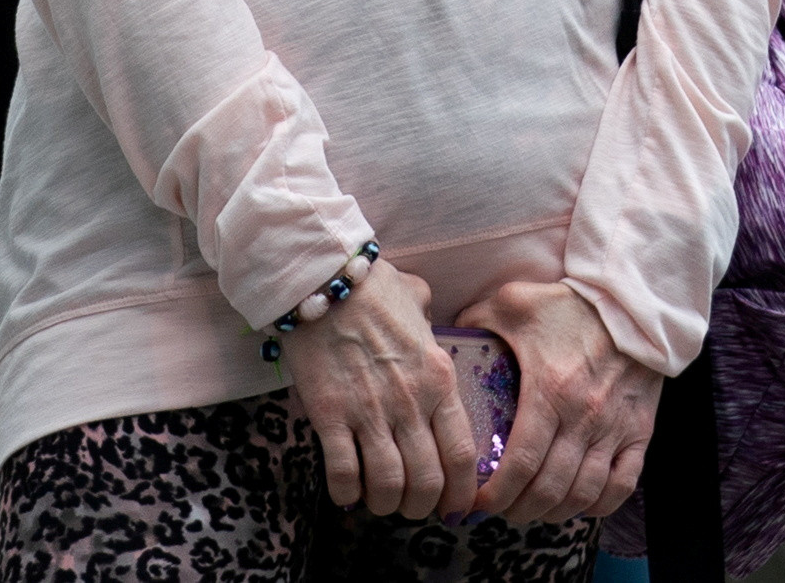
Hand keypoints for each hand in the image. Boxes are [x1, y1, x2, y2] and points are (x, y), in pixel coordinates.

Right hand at [282, 258, 482, 523]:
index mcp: (439, 377)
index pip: (463, 454)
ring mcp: (370, 410)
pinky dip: (347, 493)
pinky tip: (346, 492)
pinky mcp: (330, 414)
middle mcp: (411, 401)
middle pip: (427, 480)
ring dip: (385, 504)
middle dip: (422, 507)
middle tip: (412, 508)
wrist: (321, 276)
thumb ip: (429, 318)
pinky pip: (343, 473)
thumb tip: (427, 314)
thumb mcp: (417, 300)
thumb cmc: (371, 285)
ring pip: (388, 485)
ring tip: (379, 502)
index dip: (461, 493)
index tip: (455, 508)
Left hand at [459, 280, 657, 528]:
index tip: (477, 501)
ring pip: (583, 494)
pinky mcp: (639, 432)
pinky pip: (622, 485)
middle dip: (518, 509)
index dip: (496, 493)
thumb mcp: (515, 302)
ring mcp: (614, 429)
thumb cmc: (570, 305)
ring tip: (533, 510)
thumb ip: (478, 318)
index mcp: (549, 390)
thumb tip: (446, 336)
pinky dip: (599, 505)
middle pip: (548, 488)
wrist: (634, 303)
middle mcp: (583, 417)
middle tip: (500, 510)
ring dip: (554, 512)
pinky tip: (578, 504)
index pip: (520, 463)